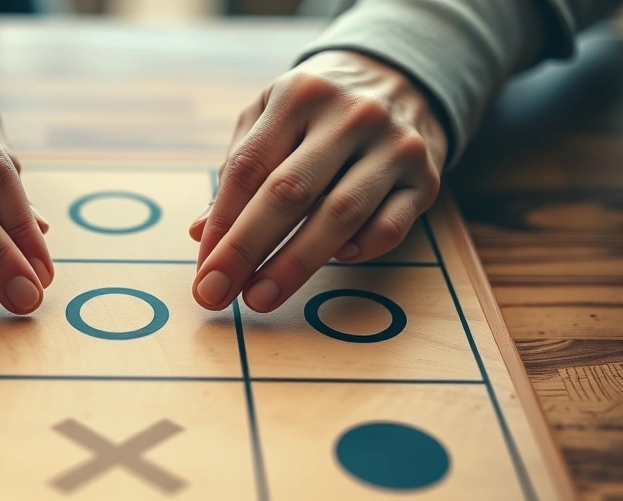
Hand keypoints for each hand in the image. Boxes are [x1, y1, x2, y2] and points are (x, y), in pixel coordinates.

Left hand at [190, 50, 446, 311]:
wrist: (398, 79)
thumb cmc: (314, 113)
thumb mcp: (269, 119)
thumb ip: (236, 171)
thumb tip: (200, 233)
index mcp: (298, 96)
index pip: (249, 168)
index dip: (221, 224)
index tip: (204, 270)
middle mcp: (350, 116)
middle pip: (289, 193)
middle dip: (247, 249)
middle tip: (218, 293)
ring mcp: (393, 146)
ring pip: (340, 214)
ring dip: (295, 263)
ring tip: (261, 296)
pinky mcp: (425, 177)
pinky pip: (390, 226)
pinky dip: (360, 249)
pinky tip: (335, 261)